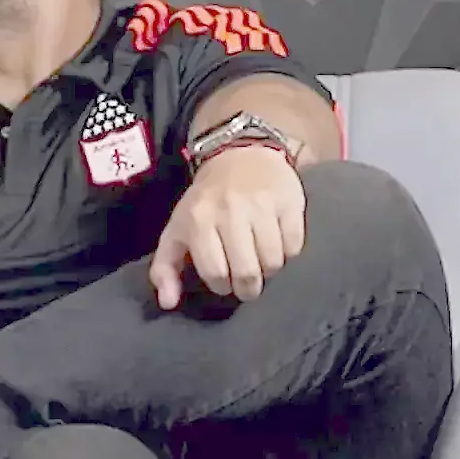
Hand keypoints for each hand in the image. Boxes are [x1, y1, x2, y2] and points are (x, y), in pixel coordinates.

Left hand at [150, 145, 304, 308]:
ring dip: (269, 270)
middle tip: (247, 282)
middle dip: (248, 287)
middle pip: (247, 272)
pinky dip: (288, 253)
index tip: (224, 280)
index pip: (216, 274)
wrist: (239, 155)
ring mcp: (262, 205)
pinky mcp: (289, 201)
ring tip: (261, 260)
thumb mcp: (177, 231)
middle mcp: (229, 210)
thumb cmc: (205, 202)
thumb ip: (165, 269)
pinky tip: (277, 243)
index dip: (222, 285)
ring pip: (273, 262)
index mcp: (198, 220)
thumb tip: (169, 304)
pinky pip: (294, 246)